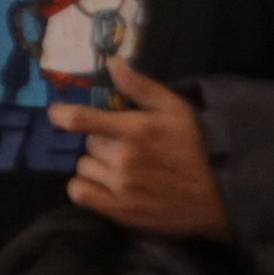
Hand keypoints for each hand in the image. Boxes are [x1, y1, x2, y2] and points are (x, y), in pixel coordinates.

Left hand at [48, 60, 229, 238]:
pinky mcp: (117, 211)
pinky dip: (85, 187)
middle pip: (87, 144)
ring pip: (82, 168)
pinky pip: (79, 193)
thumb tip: (113, 64)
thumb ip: (141, 87)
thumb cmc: (195, 146)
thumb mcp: (175, 109)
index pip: (83, 120)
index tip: (56, 114)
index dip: (64, 115)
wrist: (217, 195)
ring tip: (121, 166)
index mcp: (136, 131)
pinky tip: (105, 184)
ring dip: (95, 165)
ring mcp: (118, 188)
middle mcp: (122, 160)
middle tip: (125, 145)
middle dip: (101, 141)